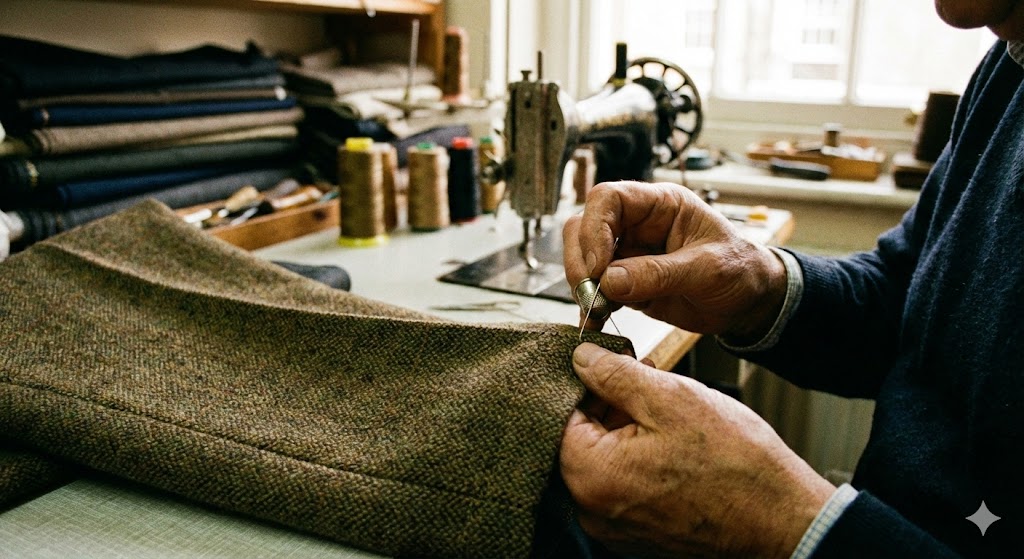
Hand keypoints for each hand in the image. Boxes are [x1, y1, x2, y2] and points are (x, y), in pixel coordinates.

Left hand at [561, 343, 833, 557]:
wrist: (783, 520)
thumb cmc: (735, 464)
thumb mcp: (670, 398)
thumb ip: (614, 375)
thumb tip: (582, 358)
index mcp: (591, 475)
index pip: (558, 415)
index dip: (584, 383)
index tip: (610, 367)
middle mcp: (592, 509)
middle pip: (576, 441)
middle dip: (605, 407)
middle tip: (644, 386)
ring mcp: (614, 526)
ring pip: (600, 462)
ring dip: (622, 432)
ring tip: (664, 415)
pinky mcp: (637, 533)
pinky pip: (620, 487)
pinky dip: (636, 461)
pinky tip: (670, 447)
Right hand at [563, 181, 786, 343]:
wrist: (748, 302)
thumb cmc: (739, 270)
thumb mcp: (708, 269)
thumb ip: (659, 273)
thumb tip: (610, 280)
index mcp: (660, 205)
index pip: (609, 198)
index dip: (594, 228)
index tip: (598, 266)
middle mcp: (637, 224)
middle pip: (584, 226)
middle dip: (581, 260)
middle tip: (592, 293)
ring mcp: (628, 253)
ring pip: (582, 257)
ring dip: (581, 284)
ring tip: (597, 310)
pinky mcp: (624, 282)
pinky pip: (594, 288)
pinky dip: (589, 305)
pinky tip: (596, 321)